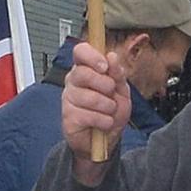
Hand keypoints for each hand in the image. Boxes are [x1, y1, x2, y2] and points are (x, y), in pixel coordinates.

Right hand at [60, 40, 132, 178]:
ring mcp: (68, 99)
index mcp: (86, 69)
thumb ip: (118, 74)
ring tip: (109, 112)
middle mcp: (73, 81)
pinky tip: (104, 123)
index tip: (105, 66)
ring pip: (88, 96)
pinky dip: (103, 121)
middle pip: (82, 73)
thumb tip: (112, 56)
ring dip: (107, 106)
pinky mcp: (68, 117)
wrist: (107, 139)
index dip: (92, 56)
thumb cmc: (111, 112)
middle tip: (111, 93)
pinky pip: (88, 115)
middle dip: (104, 85)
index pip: (80, 51)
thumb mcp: (122, 91)